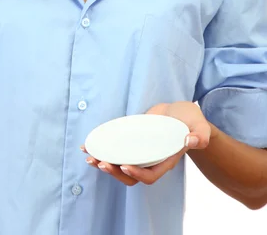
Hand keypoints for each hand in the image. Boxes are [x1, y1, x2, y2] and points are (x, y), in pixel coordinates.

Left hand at [80, 102, 210, 186]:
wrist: (181, 113)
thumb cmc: (192, 121)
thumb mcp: (200, 125)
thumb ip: (200, 134)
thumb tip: (192, 140)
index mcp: (166, 160)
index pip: (150, 176)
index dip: (137, 174)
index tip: (125, 166)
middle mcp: (150, 159)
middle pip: (130, 175)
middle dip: (114, 171)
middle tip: (100, 162)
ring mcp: (139, 151)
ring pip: (119, 164)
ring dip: (103, 162)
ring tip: (89, 156)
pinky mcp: (131, 141)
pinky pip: (115, 149)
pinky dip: (102, 147)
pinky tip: (89, 144)